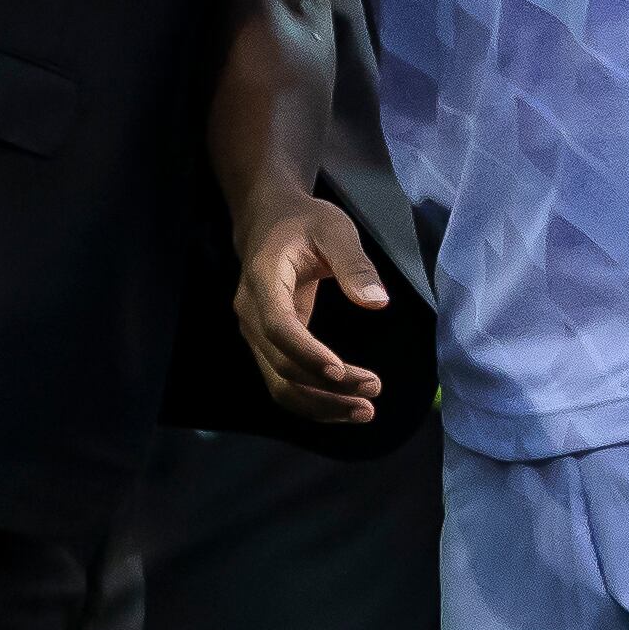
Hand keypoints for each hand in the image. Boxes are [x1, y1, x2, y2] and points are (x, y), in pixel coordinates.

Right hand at [231, 191, 388, 424]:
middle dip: (326, 387)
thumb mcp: (334, 228)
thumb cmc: (303, 221)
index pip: (278, 327)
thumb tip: (377, 302)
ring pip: (279, 383)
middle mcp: (251, 313)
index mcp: (264, 280)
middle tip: (373, 390)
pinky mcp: (267, 345)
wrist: (268, 219)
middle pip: (280, 365)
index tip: (341, 372)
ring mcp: (255, 333)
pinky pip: (283, 382)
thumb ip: (354, 264)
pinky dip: (312, 402)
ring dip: (320, 405)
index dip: (306, 353)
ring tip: (364, 410)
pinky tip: (345, 408)